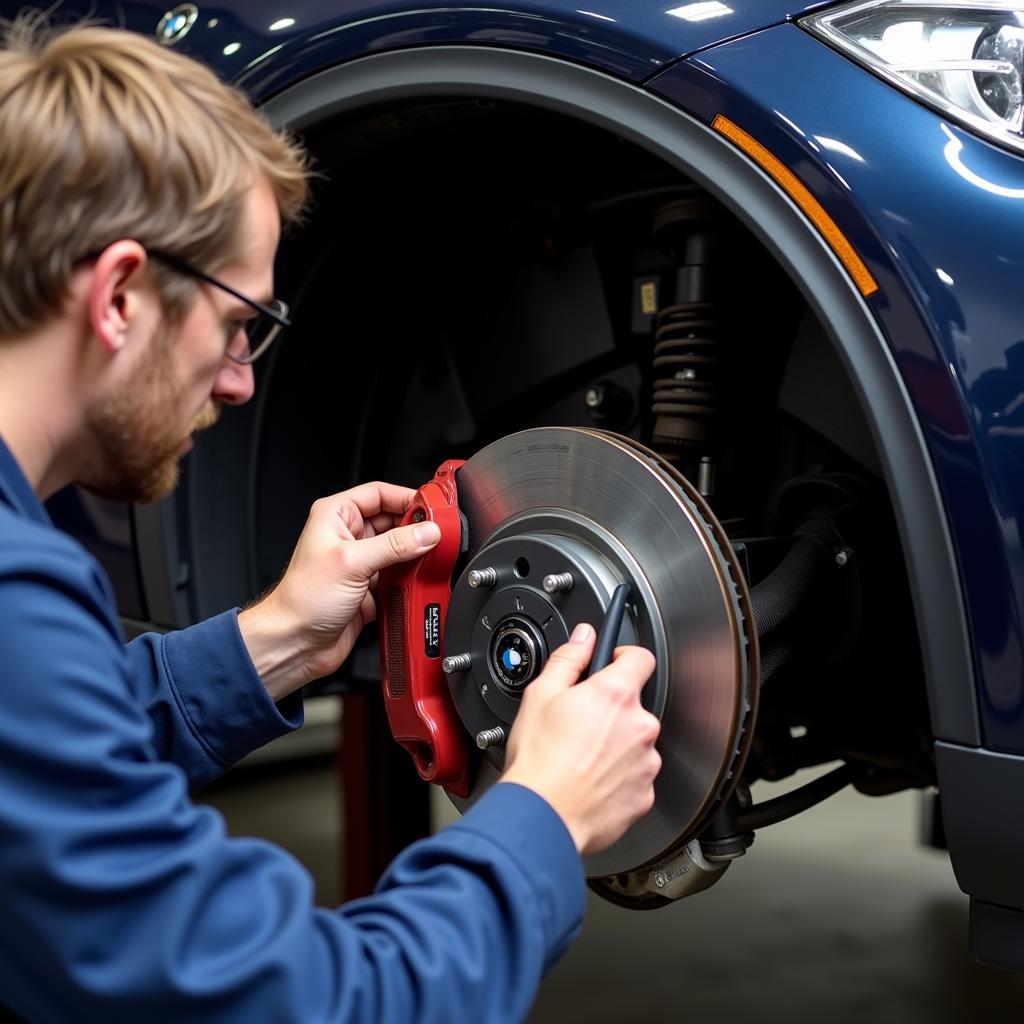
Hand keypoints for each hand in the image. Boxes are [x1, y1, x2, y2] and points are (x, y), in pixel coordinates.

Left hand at [238, 482, 440, 699]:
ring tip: (434, 557)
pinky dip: (411, 579)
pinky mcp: (370, 588)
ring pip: (399, 550)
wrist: (295, 643)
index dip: (407, 497)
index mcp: (336, 516)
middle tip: (438, 534)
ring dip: (415, 555)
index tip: (432, 507)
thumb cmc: (303, 599)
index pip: (379, 494)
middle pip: (394, 521)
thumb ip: (395, 545)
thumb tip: (427, 532)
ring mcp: (360, 563)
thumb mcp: (352, 562)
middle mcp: (348, 536)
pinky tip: (420, 580)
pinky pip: (398, 576)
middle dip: (416, 528)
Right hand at [501, 624, 660, 854]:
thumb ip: (569, 658)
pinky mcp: (645, 794)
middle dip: (612, 710)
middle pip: (634, 705)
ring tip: (582, 757)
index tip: (612, 665)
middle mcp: (640, 726)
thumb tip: (584, 637)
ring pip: (635, 742)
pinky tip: (591, 779)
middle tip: (580, 723)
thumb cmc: (539, 760)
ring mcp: (647, 762)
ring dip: (616, 744)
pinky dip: (618, 776)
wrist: (543, 816)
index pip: (641, 658)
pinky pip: (635, 776)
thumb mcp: (541, 694)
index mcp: (616, 695)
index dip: (624, 658)